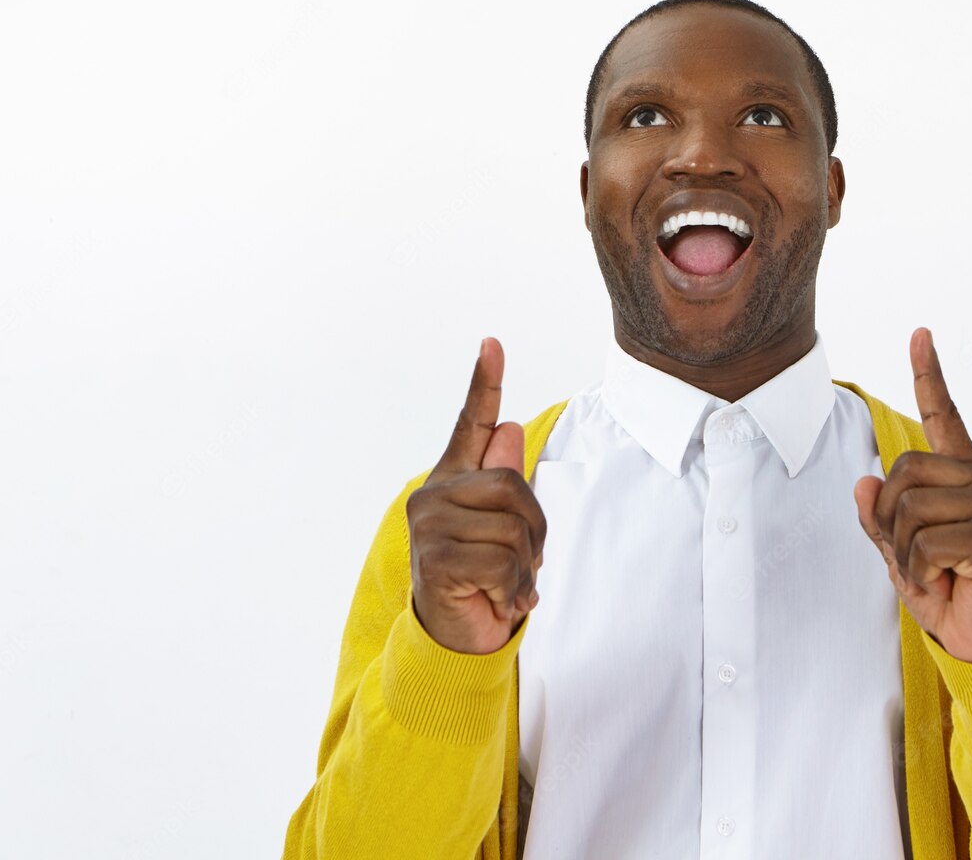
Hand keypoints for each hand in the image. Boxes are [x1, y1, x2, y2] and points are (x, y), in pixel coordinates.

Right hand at [407, 337, 546, 654]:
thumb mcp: (501, 528)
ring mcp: (429, 526)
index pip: (470, 424)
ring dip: (524, 567)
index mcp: (453, 481)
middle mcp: (434, 495)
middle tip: (522, 563)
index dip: (485, 384)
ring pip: (513, 529)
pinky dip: (513, 590)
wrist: (456, 637)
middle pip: (513, 487)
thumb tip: (509, 429)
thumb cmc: (482, 577)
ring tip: (507, 585)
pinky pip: (504, 563)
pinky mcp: (435, 560)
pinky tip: (497, 600)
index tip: (493, 343)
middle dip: (533, 531)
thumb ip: (501, 482)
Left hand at [854, 328, 971, 663]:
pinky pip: (922, 543)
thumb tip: (864, 484)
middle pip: (902, 471)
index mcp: (962, 477)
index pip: (944, 417)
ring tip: (933, 573)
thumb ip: (881, 519)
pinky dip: (918, 572)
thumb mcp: (901, 553)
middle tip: (915, 557)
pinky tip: (944, 585)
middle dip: (889, 519)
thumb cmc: (948, 589)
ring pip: (908, 507)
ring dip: (903, 551)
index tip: (920, 334)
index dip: (929, 375)